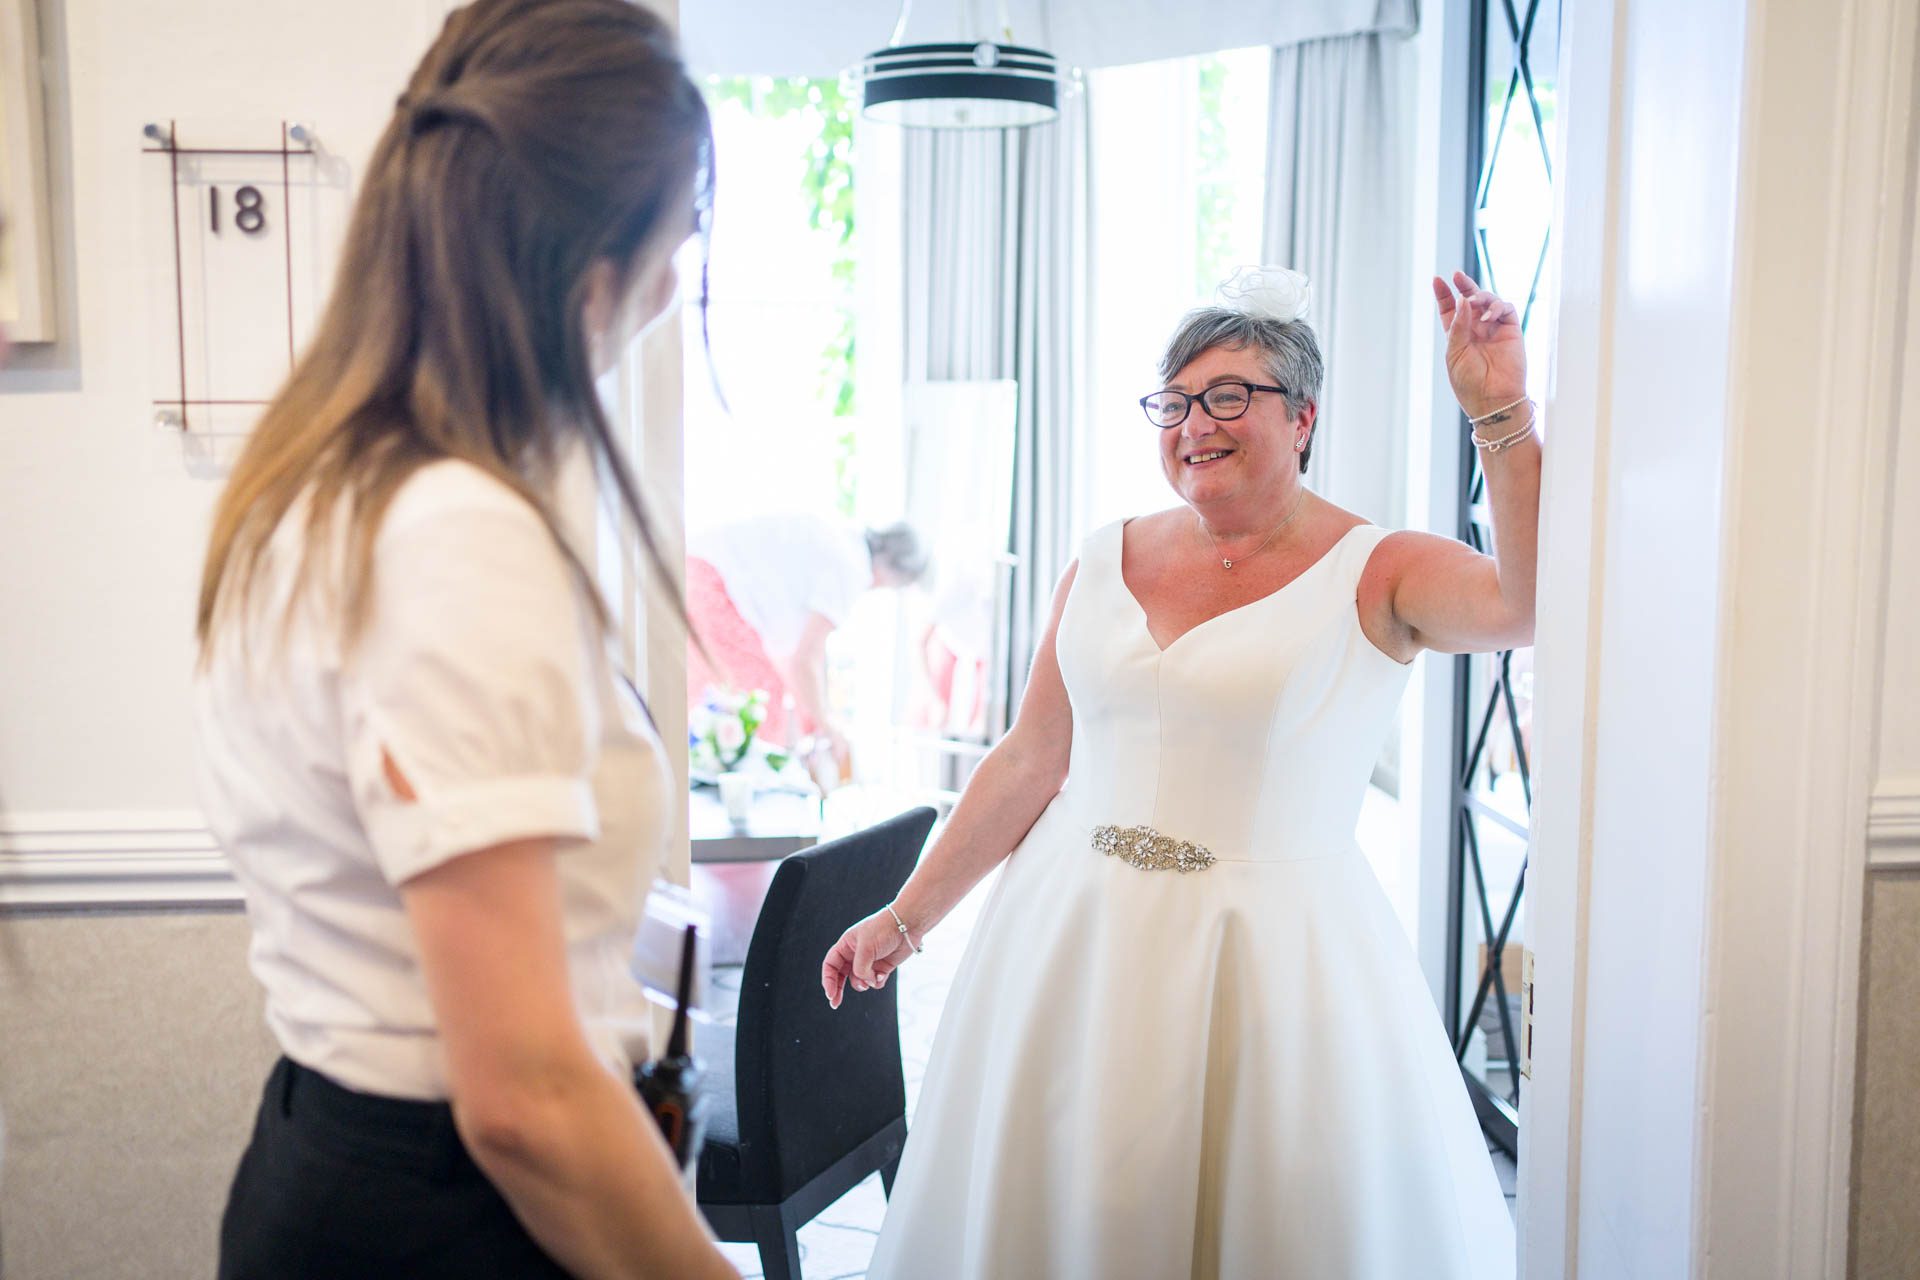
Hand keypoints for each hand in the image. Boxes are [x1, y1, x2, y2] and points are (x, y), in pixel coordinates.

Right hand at [821, 908, 917, 1009]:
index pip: (831, 964)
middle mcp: (855, 954)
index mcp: (847, 945)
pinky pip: (875, 982)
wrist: (907, 925)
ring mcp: (869, 962)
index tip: (830, 994)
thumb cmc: (884, 930)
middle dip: (838, 989)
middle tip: (835, 1003)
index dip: (828, 979)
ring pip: (859, 981)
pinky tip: (883, 974)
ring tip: (872, 978)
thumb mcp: (866, 948)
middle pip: (841, 976)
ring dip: (864, 983)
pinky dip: (877, 981)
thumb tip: (865, 983)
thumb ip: (860, 968)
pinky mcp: (882, 967)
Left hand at [1432, 271, 1526, 420]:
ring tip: (1474, 303)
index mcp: (1457, 335)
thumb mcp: (1454, 352)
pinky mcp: (1511, 330)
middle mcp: (1476, 329)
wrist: (1492, 399)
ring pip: (1489, 300)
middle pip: (1470, 299)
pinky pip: (1506, 309)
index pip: (1450, 309)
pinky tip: (1487, 317)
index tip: (1437, 280)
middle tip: (1457, 275)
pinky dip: (1496, 307)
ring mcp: (1494, 328)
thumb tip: (1463, 300)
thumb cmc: (1469, 381)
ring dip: (1481, 296)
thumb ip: (1458, 326)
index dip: (1443, 294)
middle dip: (1464, 285)